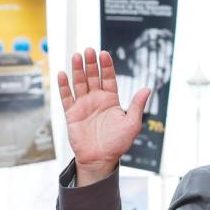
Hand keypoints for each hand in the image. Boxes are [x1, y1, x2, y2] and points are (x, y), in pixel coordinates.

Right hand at [58, 48, 150, 185]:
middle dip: (91, 64)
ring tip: (77, 56)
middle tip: (89, 51)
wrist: (100, 159)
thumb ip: (137, 106)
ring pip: (79, 83)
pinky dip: (64, 86)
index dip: (106, 67)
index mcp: (111, 100)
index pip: (108, 78)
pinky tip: (62, 74)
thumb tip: (147, 89)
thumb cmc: (117, 143)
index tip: (104, 54)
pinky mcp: (72, 113)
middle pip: (92, 77)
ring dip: (77, 70)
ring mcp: (83, 105)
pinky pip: (66, 97)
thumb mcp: (132, 124)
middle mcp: (96, 100)